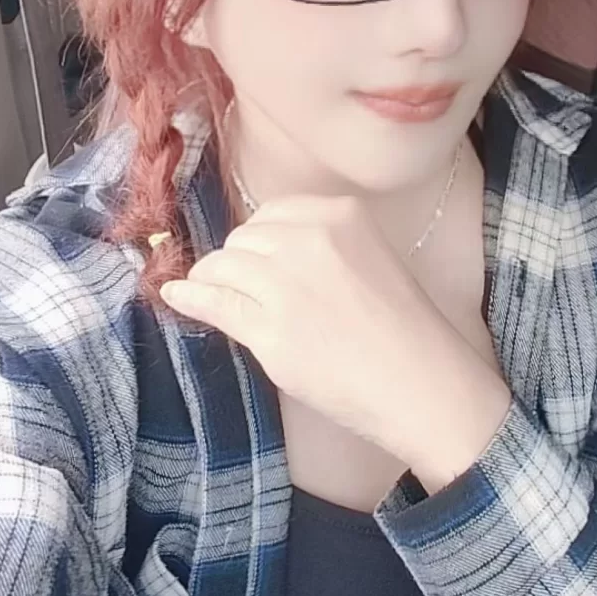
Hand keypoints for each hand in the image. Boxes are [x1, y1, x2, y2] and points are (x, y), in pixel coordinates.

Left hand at [159, 194, 511, 487]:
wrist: (419, 381)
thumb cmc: (403, 327)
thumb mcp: (369, 259)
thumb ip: (319, 246)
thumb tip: (257, 251)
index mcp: (339, 214)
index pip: (270, 214)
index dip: (258, 240)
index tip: (259, 261)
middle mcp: (308, 240)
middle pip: (242, 238)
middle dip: (237, 261)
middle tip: (249, 290)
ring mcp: (284, 284)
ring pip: (221, 267)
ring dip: (212, 280)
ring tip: (213, 295)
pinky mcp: (268, 329)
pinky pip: (213, 303)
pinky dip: (190, 298)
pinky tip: (177, 296)